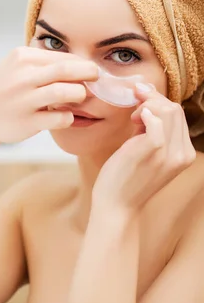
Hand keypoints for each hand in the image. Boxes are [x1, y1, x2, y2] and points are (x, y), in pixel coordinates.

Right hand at [0, 46, 98, 147]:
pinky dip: (68, 116)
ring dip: (80, 95)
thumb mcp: (14, 67)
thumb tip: (79, 63)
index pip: (62, 56)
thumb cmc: (2, 91)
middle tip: (97, 79)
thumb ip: (41, 62)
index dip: (82, 63)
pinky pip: (61, 117)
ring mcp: (24, 100)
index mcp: (21, 58)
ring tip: (79, 98)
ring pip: (67, 92)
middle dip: (89, 73)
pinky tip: (64, 115)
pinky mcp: (28, 122)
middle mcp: (22, 77)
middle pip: (68, 70)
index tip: (91, 70)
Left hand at [93, 83, 195, 213]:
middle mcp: (181, 154)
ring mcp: (168, 152)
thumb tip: (147, 102)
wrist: (116, 205)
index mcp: (185, 154)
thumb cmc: (126, 178)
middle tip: (134, 100)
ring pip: (167, 111)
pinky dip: (144, 112)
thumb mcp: (146, 152)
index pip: (180, 116)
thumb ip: (150, 130)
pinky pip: (155, 119)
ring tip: (132, 117)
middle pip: (175, 110)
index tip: (142, 98)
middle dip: (153, 99)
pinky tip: (133, 120)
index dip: (160, 102)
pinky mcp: (151, 149)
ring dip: (146, 104)